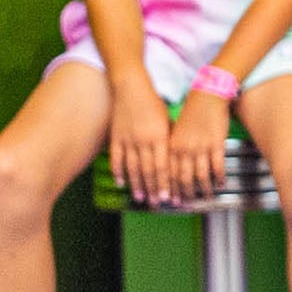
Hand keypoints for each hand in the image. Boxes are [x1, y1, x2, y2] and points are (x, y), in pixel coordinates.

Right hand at [108, 75, 172, 206]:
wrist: (131, 88)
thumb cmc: (153, 103)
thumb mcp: (167, 120)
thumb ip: (169, 139)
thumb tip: (175, 159)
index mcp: (159, 136)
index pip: (164, 166)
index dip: (166, 183)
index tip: (170, 197)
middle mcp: (144, 141)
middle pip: (149, 171)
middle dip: (154, 189)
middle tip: (157, 204)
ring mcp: (127, 140)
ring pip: (132, 168)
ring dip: (137, 185)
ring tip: (141, 199)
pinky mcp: (115, 137)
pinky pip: (116, 159)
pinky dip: (118, 172)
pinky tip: (121, 183)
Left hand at [170, 90, 231, 202]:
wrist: (207, 96)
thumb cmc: (191, 111)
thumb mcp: (175, 130)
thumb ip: (173, 148)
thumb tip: (173, 165)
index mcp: (172, 146)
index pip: (168, 174)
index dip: (170, 189)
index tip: (171, 200)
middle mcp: (184, 149)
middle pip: (183, 178)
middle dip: (185, 194)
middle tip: (187, 204)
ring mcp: (201, 147)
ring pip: (201, 175)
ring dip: (203, 189)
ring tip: (207, 197)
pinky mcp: (216, 144)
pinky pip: (217, 166)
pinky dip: (219, 177)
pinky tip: (221, 183)